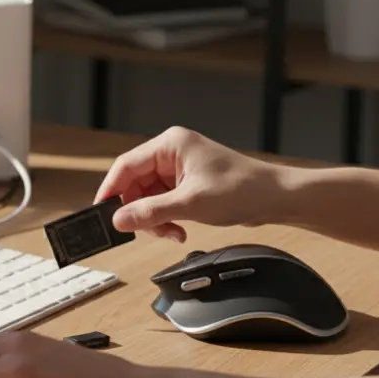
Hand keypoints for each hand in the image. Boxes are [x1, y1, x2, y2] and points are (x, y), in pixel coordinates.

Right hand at [94, 126, 286, 242]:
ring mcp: (178, 169)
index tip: (101, 213)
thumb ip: (150, 212)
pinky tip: (178, 230)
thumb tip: (118, 219)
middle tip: (146, 230)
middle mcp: (171, 153)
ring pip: (147, 197)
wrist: (277, 198)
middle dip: (139, 211)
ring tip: (171, 232)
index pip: (126, 166)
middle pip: (134, 184)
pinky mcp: (186, 184)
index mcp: (170, 144)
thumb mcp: (191, 204)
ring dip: (154, 219)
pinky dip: (166, 219)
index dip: (110, 191)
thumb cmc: (243, 189)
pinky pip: (162, 203)